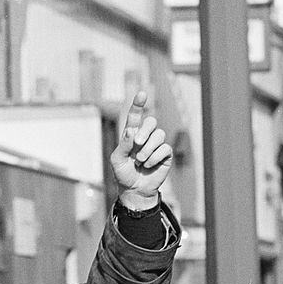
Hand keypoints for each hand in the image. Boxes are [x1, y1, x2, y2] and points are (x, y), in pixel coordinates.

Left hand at [109, 90, 173, 209]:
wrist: (134, 190)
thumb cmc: (123, 174)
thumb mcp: (117, 159)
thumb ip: (123, 144)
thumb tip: (132, 130)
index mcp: (132, 134)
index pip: (136, 116)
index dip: (139, 104)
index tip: (142, 93)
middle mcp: (146, 137)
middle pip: (151, 121)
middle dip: (145, 131)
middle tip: (137, 143)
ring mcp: (156, 145)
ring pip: (159, 135)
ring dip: (147, 149)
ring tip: (140, 161)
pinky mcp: (165, 155)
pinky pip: (164, 149)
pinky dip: (154, 158)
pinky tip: (148, 165)